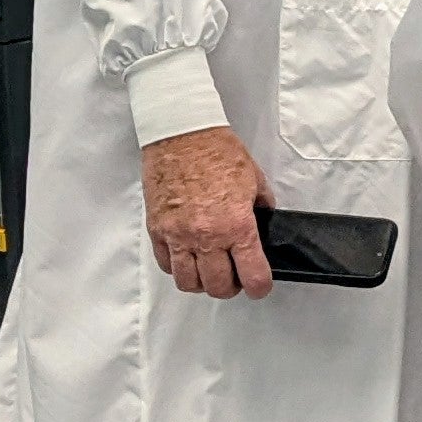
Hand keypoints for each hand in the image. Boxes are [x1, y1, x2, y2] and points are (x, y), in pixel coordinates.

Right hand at [143, 126, 273, 296]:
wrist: (182, 134)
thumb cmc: (216, 150)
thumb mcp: (255, 180)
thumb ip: (261, 207)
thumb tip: (264, 223)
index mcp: (236, 225)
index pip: (252, 276)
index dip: (259, 287)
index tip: (258, 286)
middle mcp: (207, 236)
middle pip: (218, 287)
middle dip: (231, 287)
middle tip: (235, 277)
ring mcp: (179, 235)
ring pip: (189, 282)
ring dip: (202, 282)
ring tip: (209, 270)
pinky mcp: (158, 229)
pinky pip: (166, 264)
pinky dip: (178, 267)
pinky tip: (188, 257)